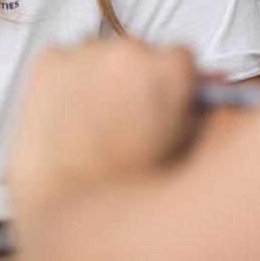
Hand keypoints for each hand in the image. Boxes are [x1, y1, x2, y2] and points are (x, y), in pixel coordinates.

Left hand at [6, 38, 198, 216]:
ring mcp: (86, 54)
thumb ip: (201, 110)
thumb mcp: (183, 148)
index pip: (180, 57)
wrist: (68, 208)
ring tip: (92, 122)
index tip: (160, 104)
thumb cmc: (129, 188)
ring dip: (98, 76)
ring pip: (97, 54)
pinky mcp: (49, 61)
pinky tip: (65, 115)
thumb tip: (210, 80)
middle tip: (124, 120)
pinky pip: (61, 59)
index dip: (170, 85)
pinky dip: (63, 79)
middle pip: (138, 52)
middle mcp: (130, 52)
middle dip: (134, 78)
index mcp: (170, 70)